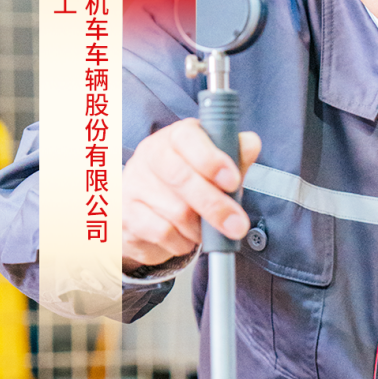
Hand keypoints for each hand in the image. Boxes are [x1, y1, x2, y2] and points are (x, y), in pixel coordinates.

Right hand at [122, 119, 261, 271]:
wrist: (145, 209)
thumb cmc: (187, 181)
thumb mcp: (214, 165)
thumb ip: (234, 156)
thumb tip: (250, 144)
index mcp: (174, 137)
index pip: (188, 139)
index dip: (212, 160)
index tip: (232, 181)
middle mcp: (150, 156)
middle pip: (182, 178)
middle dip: (215, 206)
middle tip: (237, 225)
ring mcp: (134, 185)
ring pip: (176, 212)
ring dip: (200, 229)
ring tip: (206, 229)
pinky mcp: (126, 216)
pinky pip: (163, 233)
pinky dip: (183, 242)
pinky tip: (186, 237)